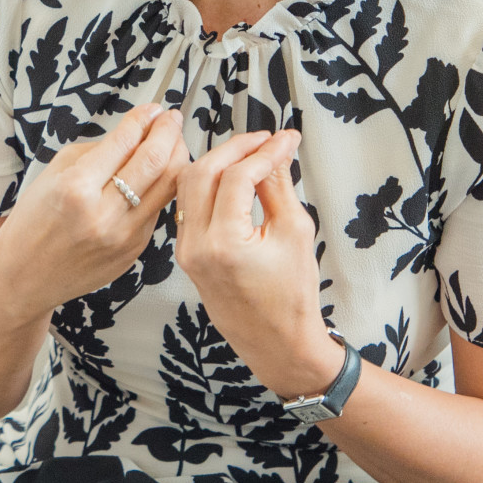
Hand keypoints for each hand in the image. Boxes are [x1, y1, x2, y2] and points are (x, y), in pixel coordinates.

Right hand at [0, 103, 188, 320]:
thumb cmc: (33, 220)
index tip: (153, 108)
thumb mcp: (54, 173)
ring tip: (172, 142)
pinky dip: (161, 187)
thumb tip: (138, 130)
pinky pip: (157, 210)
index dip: (144, 118)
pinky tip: (156, 175)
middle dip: (169, 131)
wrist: (23, 276)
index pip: (125, 142)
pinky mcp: (133, 252)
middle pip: (157, 162)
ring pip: (169, 187)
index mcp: (76, 189)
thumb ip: (98, 151)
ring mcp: (123, 237)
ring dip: (177, 157)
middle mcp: (103, 215)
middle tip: (172, 118)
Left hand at [174, 130, 343, 400]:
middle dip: (235, 148)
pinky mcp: (187, 254)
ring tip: (251, 153)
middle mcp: (196, 246)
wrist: (276, 343)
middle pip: (202, 172)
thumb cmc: (292, 297)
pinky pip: (189, 205)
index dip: (264, 151)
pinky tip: (232, 175)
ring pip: (188, 185)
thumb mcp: (295, 234)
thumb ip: (279, 187)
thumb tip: (276, 151)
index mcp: (224, 244)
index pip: (237, 177)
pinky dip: (208, 183)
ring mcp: (186, 251)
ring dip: (217, 161)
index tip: (286, 139)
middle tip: (266, 140)